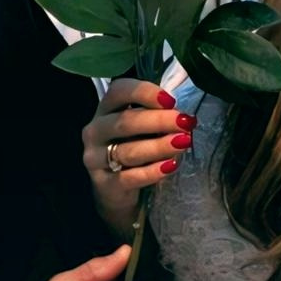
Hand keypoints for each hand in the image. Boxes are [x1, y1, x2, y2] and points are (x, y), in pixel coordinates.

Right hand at [82, 78, 193, 239]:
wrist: (116, 189)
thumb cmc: (133, 147)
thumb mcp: (141, 127)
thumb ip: (155, 115)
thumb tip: (184, 115)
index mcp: (105, 109)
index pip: (119, 91)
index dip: (145, 93)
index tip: (171, 101)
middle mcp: (95, 130)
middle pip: (125, 121)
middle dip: (159, 121)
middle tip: (186, 123)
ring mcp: (95, 158)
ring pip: (127, 151)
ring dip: (158, 146)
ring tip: (183, 143)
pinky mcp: (103, 184)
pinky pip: (128, 178)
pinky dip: (151, 172)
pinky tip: (170, 166)